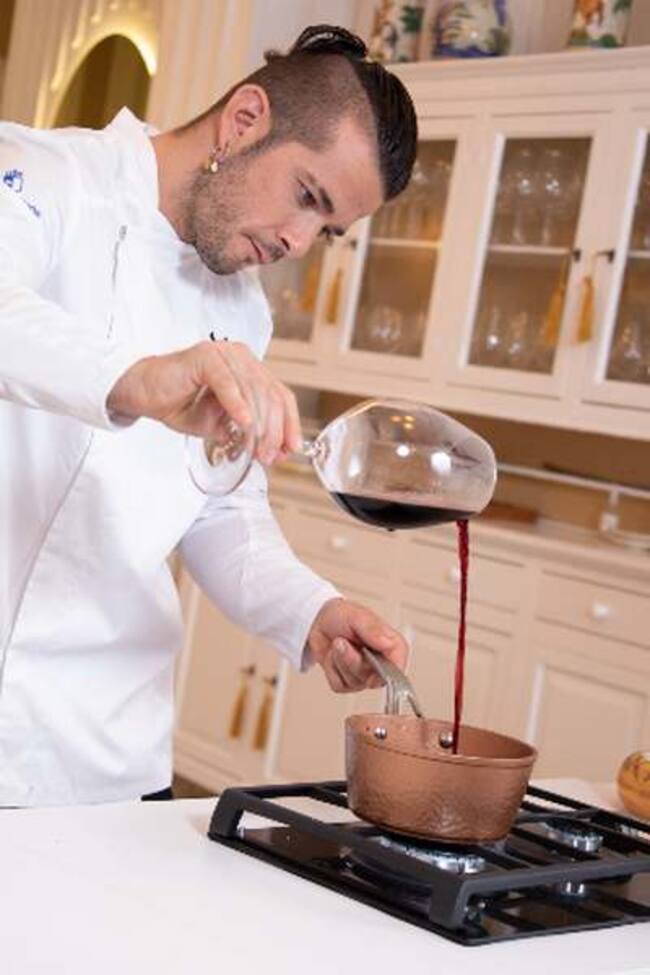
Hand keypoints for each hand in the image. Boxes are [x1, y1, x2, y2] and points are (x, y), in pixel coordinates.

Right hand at [107, 340, 300, 464]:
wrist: (141, 393)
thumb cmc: (177, 403)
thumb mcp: (218, 425)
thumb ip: (243, 433)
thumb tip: (269, 452)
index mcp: (249, 369)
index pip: (280, 395)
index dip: (289, 424)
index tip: (291, 449)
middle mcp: (241, 357)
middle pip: (271, 394)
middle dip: (275, 430)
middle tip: (270, 456)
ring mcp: (224, 354)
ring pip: (254, 390)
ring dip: (260, 424)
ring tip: (258, 449)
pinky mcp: (205, 357)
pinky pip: (228, 382)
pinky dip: (238, 404)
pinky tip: (245, 423)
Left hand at [307, 598, 408, 692]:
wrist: (320, 622)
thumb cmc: (342, 616)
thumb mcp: (357, 616)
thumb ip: (373, 629)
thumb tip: (387, 642)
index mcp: (390, 645)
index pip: (398, 665)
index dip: (389, 673)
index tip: (374, 670)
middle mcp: (380, 663)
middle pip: (373, 678)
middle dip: (353, 660)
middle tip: (342, 641)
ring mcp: (364, 675)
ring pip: (354, 682)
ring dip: (340, 661)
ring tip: (337, 643)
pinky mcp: (347, 682)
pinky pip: (339, 685)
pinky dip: (331, 669)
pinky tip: (332, 655)